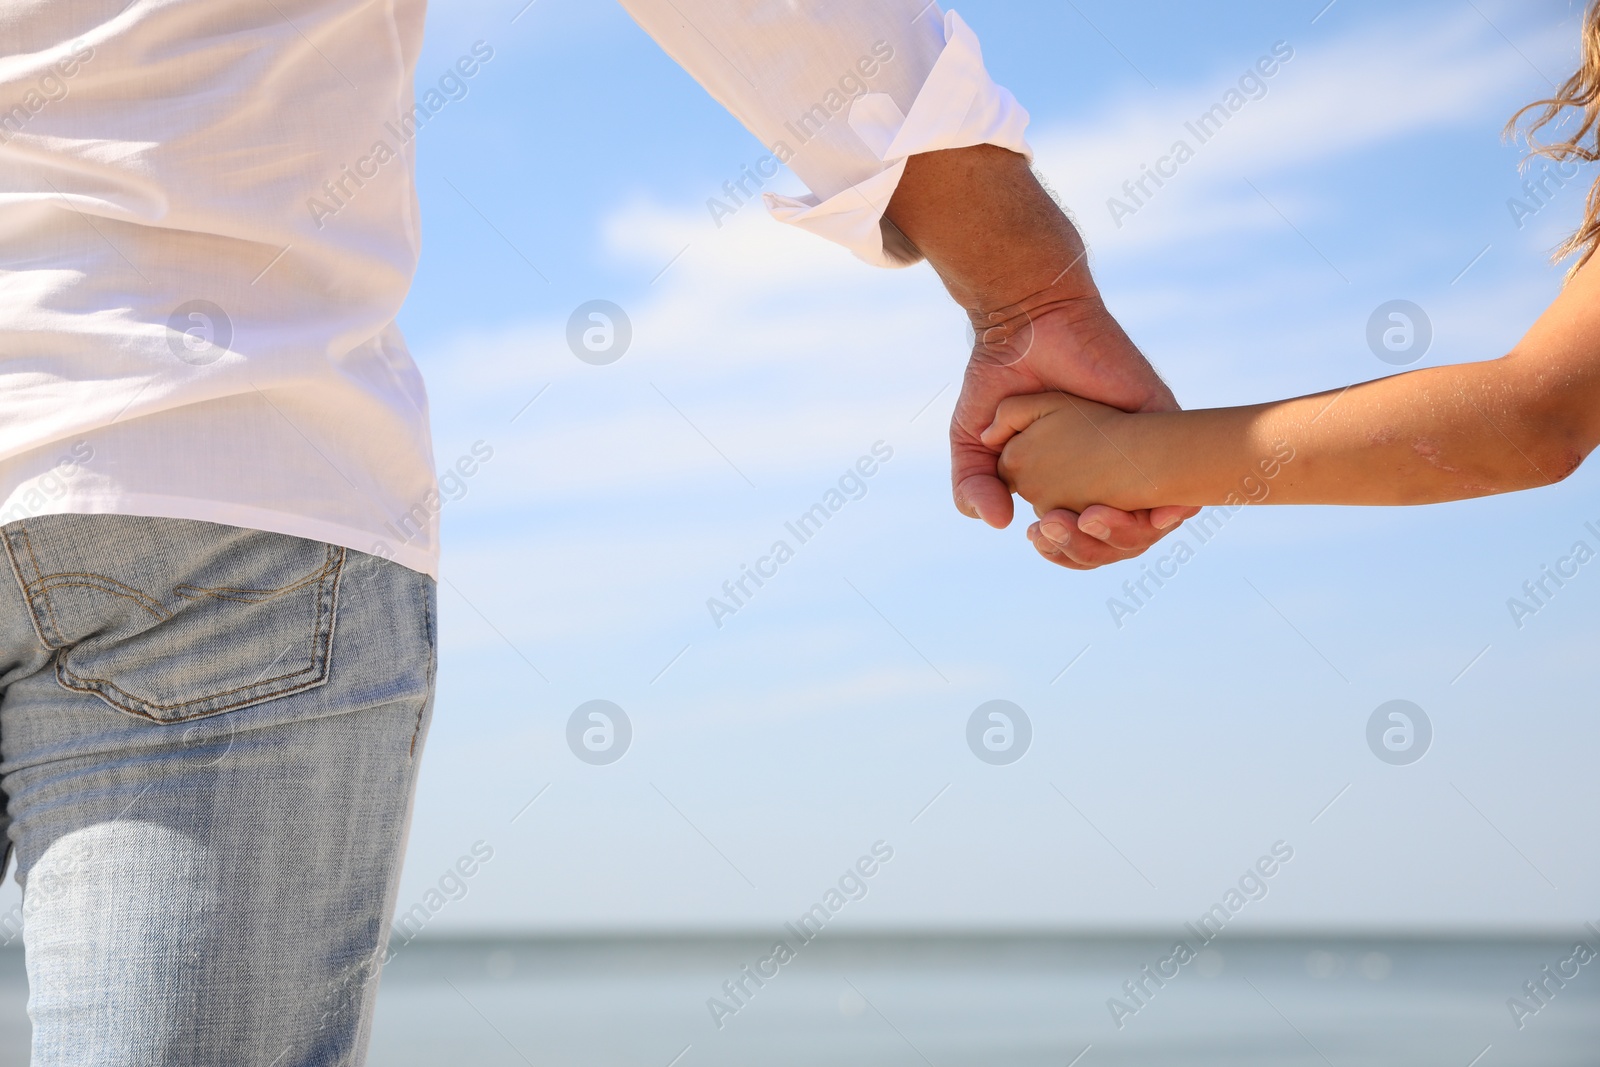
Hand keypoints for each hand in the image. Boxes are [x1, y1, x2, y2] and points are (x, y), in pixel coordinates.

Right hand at [883, 145, 1195, 567]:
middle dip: (1089, 547)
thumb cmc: (1000, 377)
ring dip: (1123, 533)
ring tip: (1085, 518)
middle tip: (1054, 525)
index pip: (1082, 540)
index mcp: (1073, 484)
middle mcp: (1111, 473)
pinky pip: (1184, 475)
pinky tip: (1139, 512)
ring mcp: (1141, 449)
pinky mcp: (1163, 419)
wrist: (1025, 322)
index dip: (1063, 551)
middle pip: (1120, 541)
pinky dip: (1168, 506)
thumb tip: (999, 526)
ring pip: (1154, 520)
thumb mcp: (973, 441)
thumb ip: (973, 485)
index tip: (1036, 533)